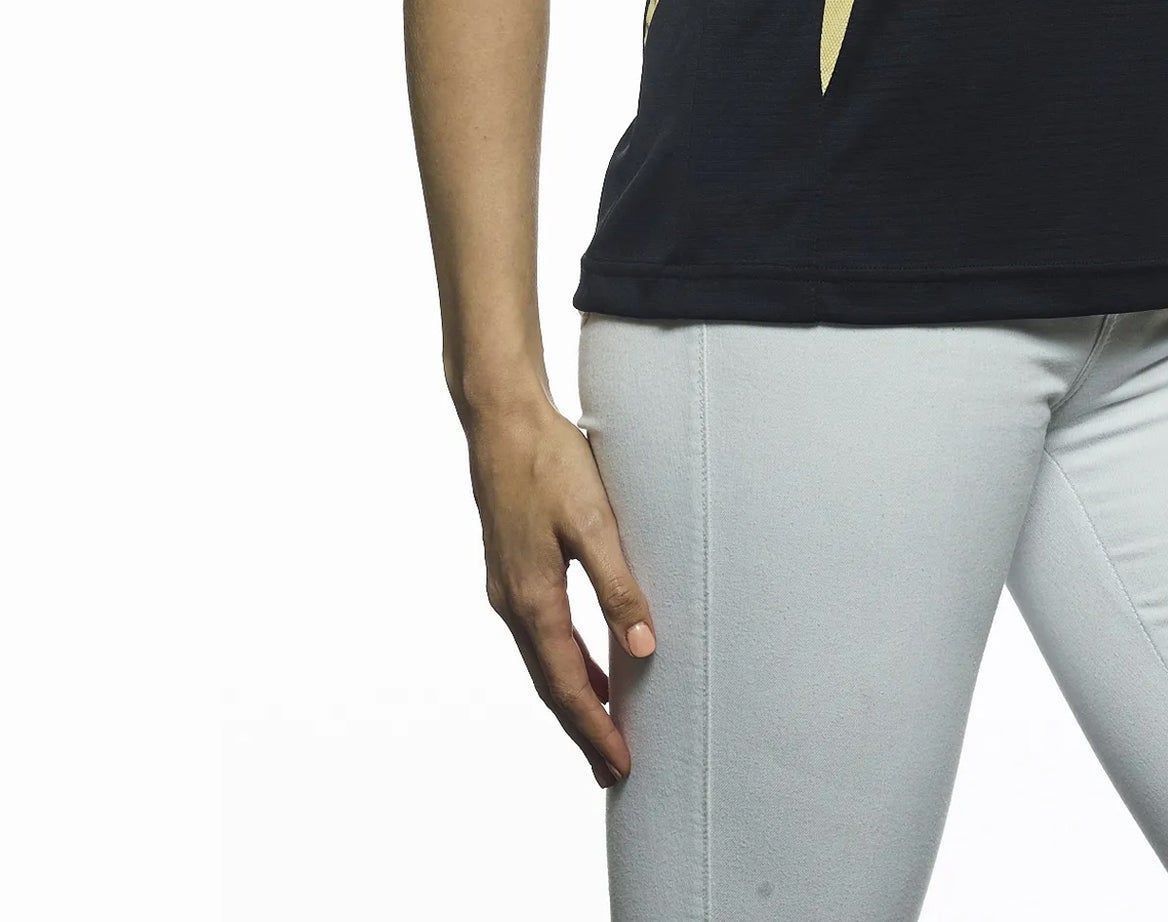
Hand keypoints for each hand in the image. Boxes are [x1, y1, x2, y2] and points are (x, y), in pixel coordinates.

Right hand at [466, 399, 655, 785]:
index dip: (595, 729)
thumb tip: (644, 648)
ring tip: (603, 729)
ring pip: (543, 660)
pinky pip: (540, 633)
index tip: (621, 766)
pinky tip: (586, 663)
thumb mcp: (593, 522)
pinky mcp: (512, 567)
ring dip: (573, 697)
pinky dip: (564, 661)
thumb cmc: (550, 462)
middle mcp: (512, 602)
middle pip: (550, 684)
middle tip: (612, 771)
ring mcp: (507, 585)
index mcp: (532, 598)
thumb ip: (618, 586)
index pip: (567, 685)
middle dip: (583, 729)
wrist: (501, 419)